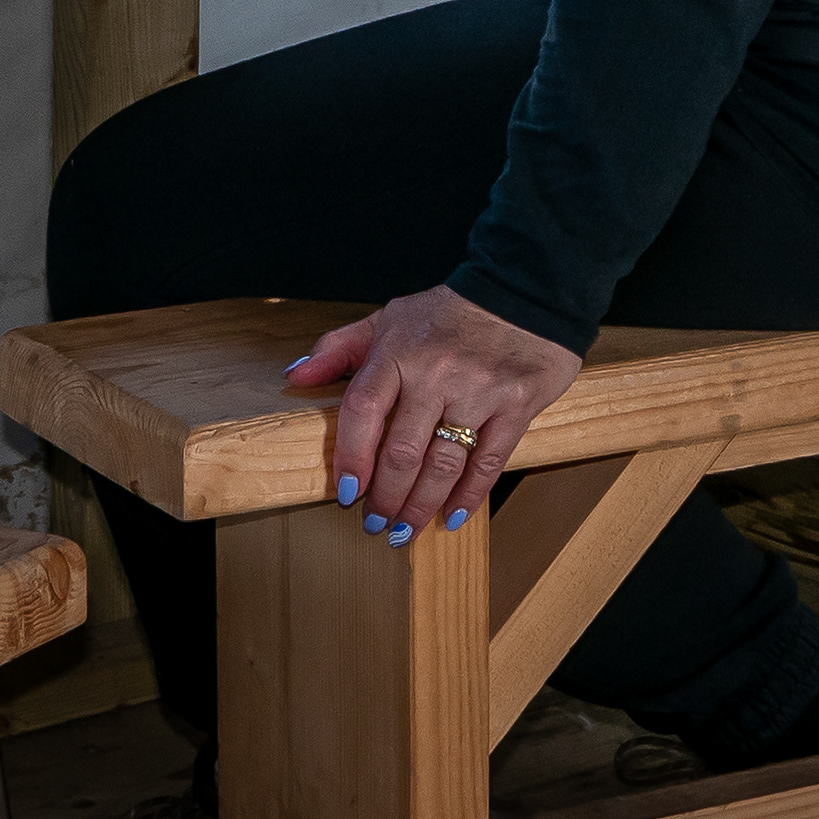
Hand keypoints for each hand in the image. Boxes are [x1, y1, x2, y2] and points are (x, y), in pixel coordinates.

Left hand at [285, 283, 579, 541]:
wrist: (523, 287)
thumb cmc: (449, 311)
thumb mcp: (389, 318)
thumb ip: (339, 347)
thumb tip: (296, 376)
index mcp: (399, 350)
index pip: (363, 411)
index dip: (351, 458)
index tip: (347, 493)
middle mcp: (437, 373)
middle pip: (402, 451)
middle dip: (385, 498)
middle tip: (374, 524)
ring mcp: (479, 390)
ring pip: (443, 465)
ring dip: (420, 506)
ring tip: (404, 531)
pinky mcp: (517, 404)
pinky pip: (489, 462)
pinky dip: (469, 496)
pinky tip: (452, 516)